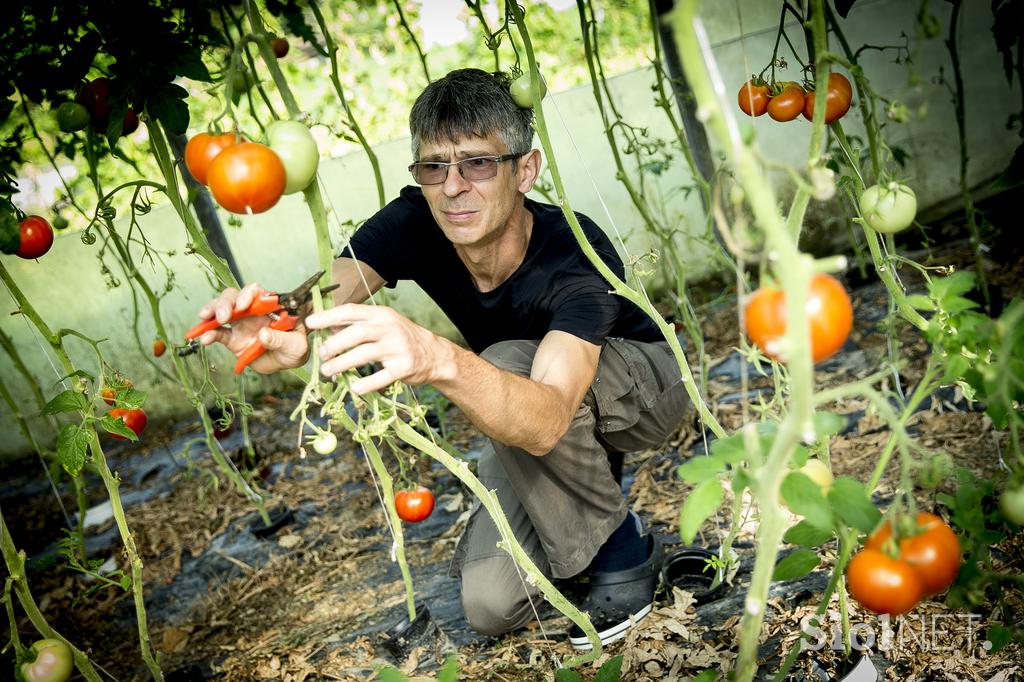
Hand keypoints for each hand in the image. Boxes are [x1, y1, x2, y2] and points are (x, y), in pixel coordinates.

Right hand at [195, 282, 309, 372]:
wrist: (288, 363)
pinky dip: (210, 334)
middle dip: (225, 303)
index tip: (243, 305)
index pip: (256, 292)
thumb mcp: (296, 345)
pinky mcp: (233, 339)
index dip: (248, 294)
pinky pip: (219, 333)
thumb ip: (281, 339)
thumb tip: (263, 334)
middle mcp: (253, 311)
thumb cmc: (296, 348)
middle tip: (223, 316)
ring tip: (205, 319)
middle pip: (234, 297)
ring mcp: (241, 323)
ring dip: (212, 312)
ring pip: (222, 310)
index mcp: (270, 307)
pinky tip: (205, 338)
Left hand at [305, 303, 448, 393]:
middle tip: (322, 354)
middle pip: (356, 333)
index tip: (310, 324)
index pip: (351, 311)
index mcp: (381, 315)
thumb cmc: (402, 338)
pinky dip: (366, 383)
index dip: (328, 316)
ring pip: (365, 354)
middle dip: (334, 344)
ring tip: (328, 371)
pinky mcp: (404, 368)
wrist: (434, 354)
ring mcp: (398, 348)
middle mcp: (390, 329)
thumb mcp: (383, 324)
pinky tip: (354, 387)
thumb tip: (328, 327)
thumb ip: (358, 325)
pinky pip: (381, 377)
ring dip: (342, 364)